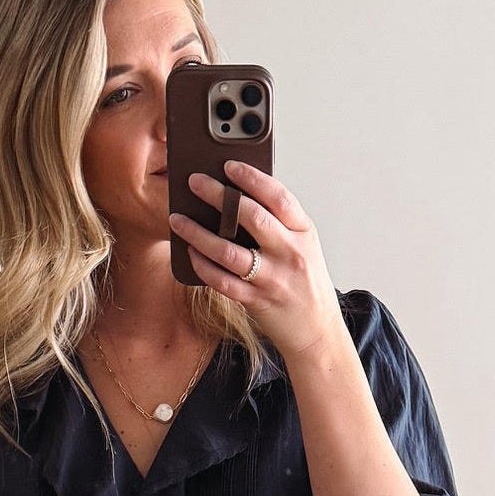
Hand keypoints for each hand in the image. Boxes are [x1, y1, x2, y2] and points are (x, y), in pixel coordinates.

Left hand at [169, 161, 342, 364]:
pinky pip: (222, 281)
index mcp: (303, 232)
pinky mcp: (257, 301)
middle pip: (251, 216)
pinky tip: (190, 252)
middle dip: (218, 195)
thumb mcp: (303, 245)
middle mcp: (290, 252)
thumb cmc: (305, 282)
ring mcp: (273, 278)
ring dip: (198, 233)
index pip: (278, 196)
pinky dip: (202, 265)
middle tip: (194, 182)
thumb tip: (237, 196)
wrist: (317, 330)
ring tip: (178, 220)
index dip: (252, 177)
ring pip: (228, 251)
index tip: (228, 165)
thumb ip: (279, 223)